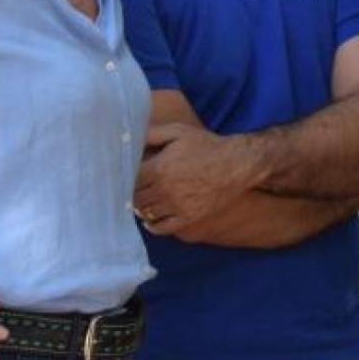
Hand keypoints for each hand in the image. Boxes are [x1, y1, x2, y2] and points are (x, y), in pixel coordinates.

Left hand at [135, 121, 254, 236]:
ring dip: (140, 207)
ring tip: (142, 200)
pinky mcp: (188, 217)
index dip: (123, 178)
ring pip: (146, 213)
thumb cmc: (206, 145)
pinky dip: (152, 225)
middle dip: (130, 193)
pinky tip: (150, 218)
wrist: (237, 164)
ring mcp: (177, 206)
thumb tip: (128, 139)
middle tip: (130, 189)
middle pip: (134, 198)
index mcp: (159, 168)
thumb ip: (151, 134)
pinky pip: (162, 227)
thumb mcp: (178, 132)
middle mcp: (165, 190)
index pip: (128, 180)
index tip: (122, 176)